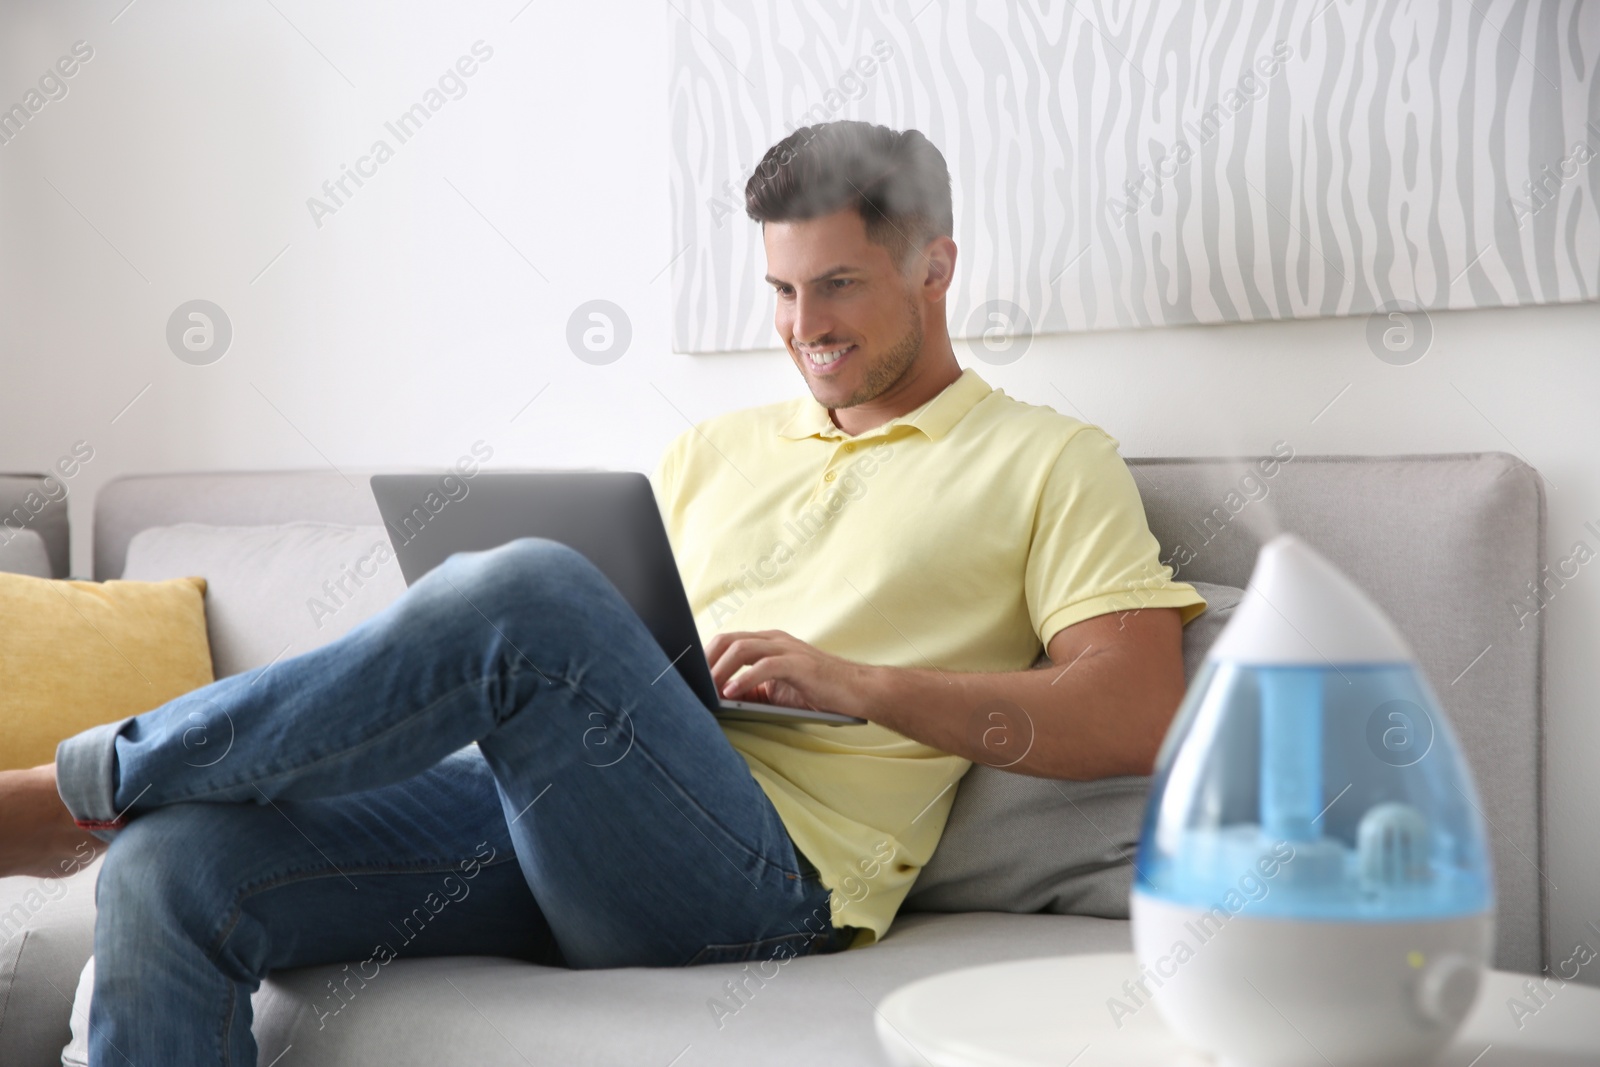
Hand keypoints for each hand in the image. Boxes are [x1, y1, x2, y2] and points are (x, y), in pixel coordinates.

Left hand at [705, 629, 869, 716]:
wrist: (858, 691)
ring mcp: (787, 649)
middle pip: (728, 640)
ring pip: (742, 648)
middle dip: (706, 660)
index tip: (687, 676)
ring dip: (719, 669)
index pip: (727, 641)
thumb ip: (750, 690)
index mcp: (767, 643)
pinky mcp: (799, 664)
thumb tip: (717, 700)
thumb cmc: (817, 692)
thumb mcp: (776, 691)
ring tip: (708, 689)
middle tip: (692, 683)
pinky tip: (731, 693)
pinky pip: (765, 666)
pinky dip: (744, 678)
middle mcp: (774, 640)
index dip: (704, 657)